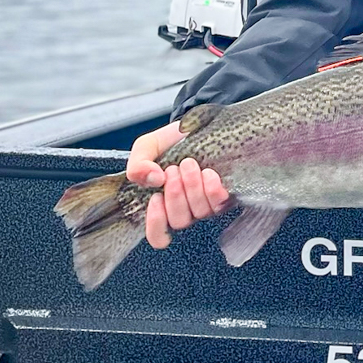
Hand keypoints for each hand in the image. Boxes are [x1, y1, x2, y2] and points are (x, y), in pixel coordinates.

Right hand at [126, 121, 229, 248]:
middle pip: (179, 221)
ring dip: (192, 187)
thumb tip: (152, 179)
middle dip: (175, 194)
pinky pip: (219, 204)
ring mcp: (206, 205)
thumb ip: (138, 165)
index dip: (156, 223)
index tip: (155, 198)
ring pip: (199, 212)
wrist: (199, 126)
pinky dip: (212, 190)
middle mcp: (185, 209)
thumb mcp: (147, 148)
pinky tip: (208, 173)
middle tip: (173, 169)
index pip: (158, 236)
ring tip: (189, 163)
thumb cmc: (171, 142)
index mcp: (163, 204)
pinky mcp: (224, 196)